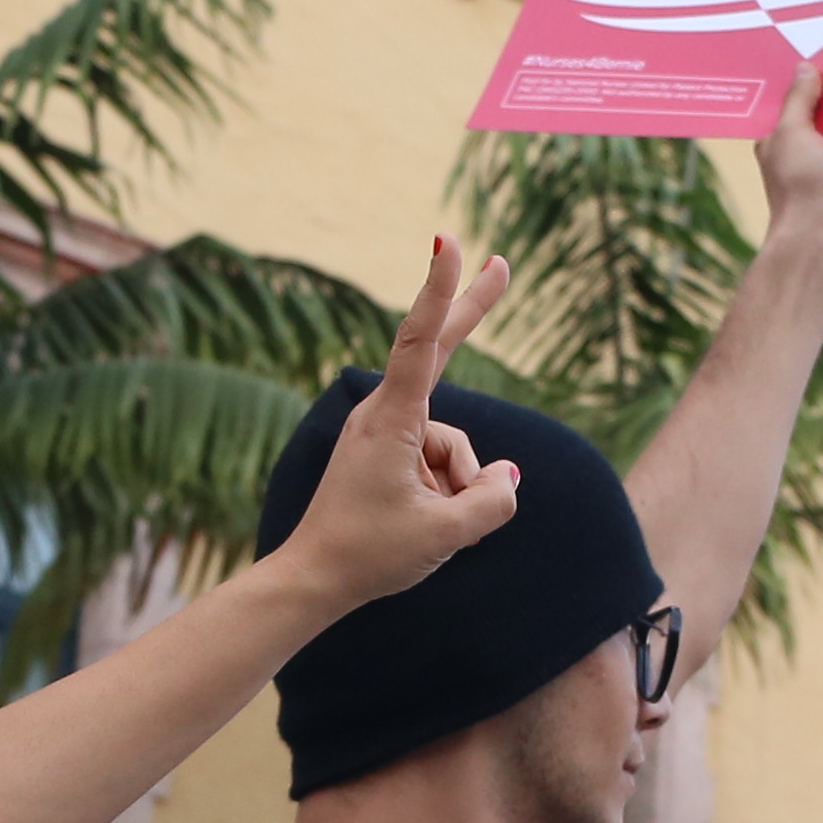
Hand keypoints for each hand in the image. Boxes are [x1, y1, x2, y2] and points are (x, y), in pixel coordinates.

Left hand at [269, 239, 522, 607]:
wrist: (314, 580)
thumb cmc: (369, 555)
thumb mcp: (445, 535)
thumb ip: (490, 503)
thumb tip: (508, 477)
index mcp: (391, 421)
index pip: (421, 342)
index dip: (441, 290)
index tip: (449, 241)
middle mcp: (386, 415)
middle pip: (438, 353)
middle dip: (471, 311)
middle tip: (501, 264)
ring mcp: (386, 434)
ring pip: (453, 443)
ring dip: (459, 485)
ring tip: (427, 523)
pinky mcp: (388, 455)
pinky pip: (439, 461)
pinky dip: (446, 492)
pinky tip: (427, 521)